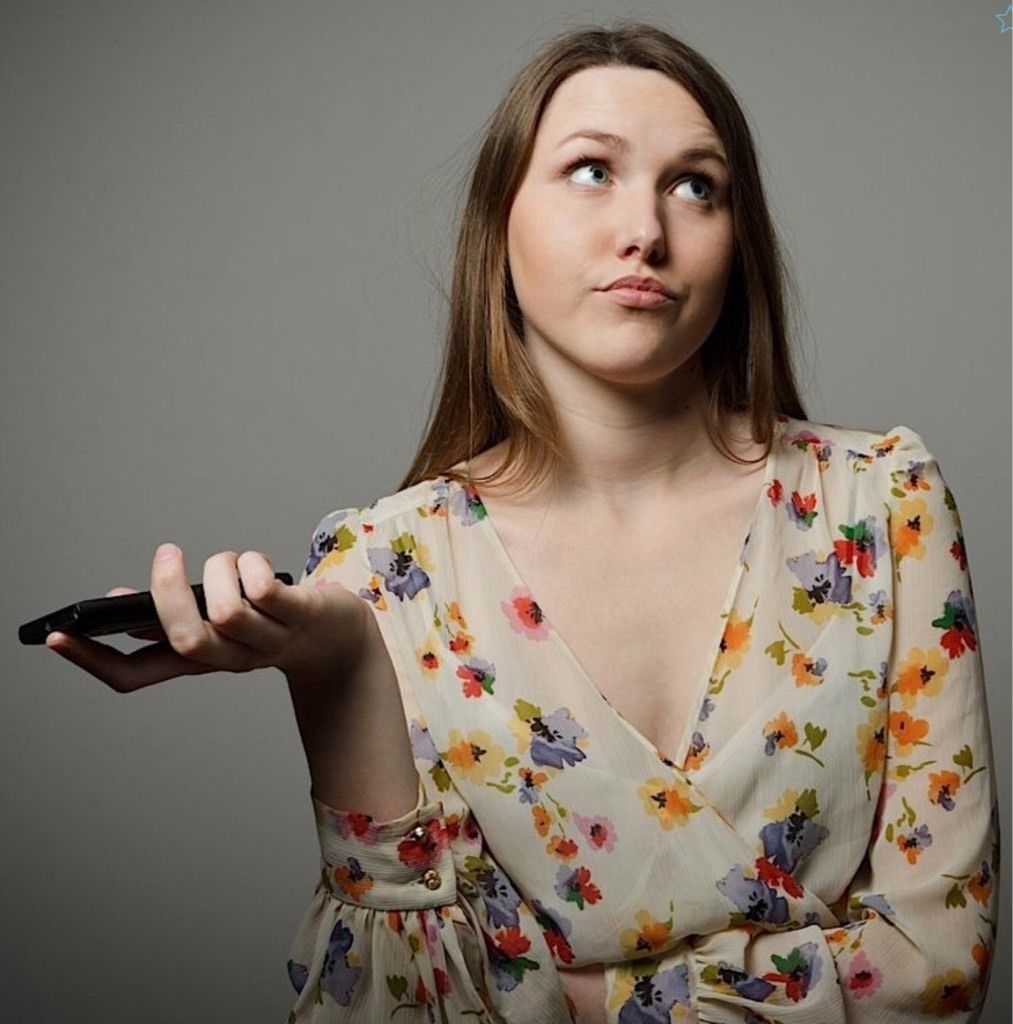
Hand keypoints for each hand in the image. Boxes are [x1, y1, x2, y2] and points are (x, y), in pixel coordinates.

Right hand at [44, 543, 370, 693]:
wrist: (340, 640)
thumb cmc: (273, 623)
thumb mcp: (221, 625)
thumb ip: (175, 617)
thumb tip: (122, 602)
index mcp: (201, 661)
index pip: (136, 675)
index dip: (93, 662)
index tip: (56, 636)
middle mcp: (231, 659)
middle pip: (185, 642)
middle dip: (167, 595)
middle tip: (166, 556)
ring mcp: (270, 641)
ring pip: (228, 613)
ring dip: (219, 571)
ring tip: (230, 561)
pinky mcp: (302, 617)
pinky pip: (268, 592)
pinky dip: (253, 567)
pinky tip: (256, 564)